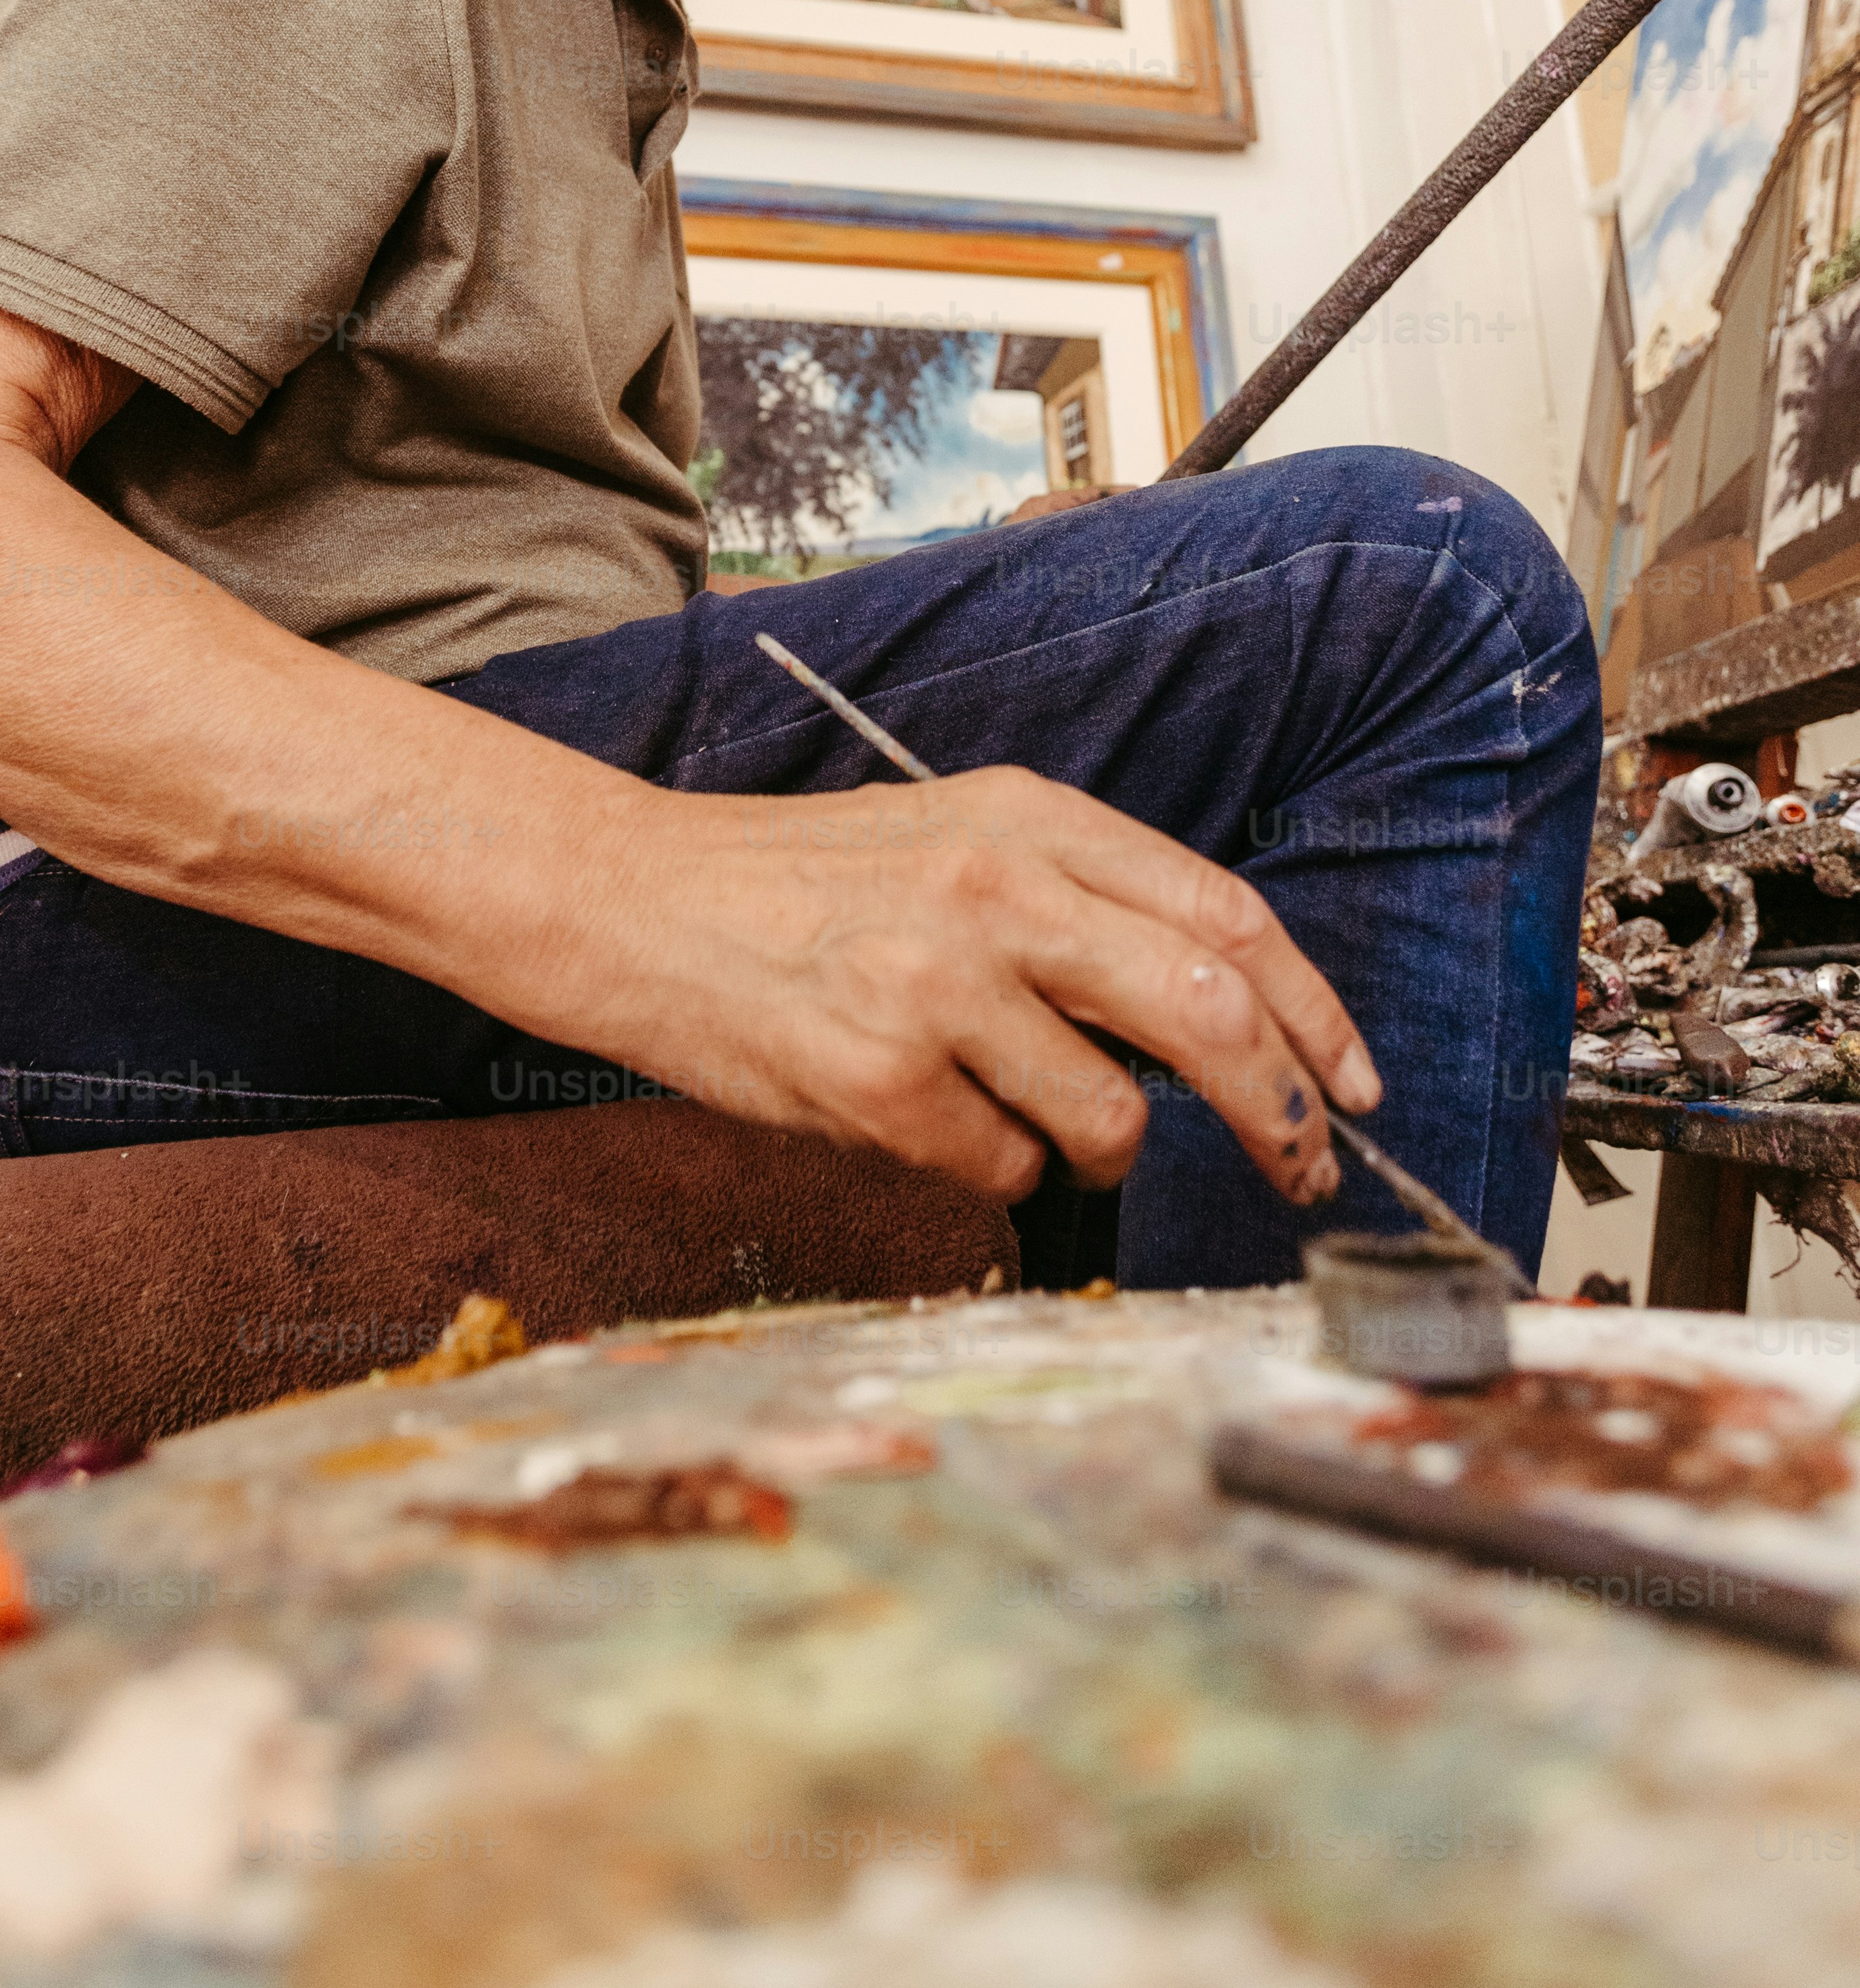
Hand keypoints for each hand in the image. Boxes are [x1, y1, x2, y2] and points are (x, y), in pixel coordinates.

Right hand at [588, 766, 1380, 1207]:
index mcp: (1031, 818)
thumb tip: (1217, 1011)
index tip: (1351, 1084)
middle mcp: (999, 890)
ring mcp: (939, 987)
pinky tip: (925, 1116)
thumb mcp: (952, 837)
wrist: (636, 903)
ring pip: (1112, 1118)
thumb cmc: (802, 884)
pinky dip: (992, 1167)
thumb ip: (1078, 900)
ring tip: (1032, 1122)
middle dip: (1280, 1110)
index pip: (1228, 915)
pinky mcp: (883, 1080)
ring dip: (1100, 1150)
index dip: (1315, 1012)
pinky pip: (1004, 1169)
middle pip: (1211, 1011)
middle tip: (1302, 1166)